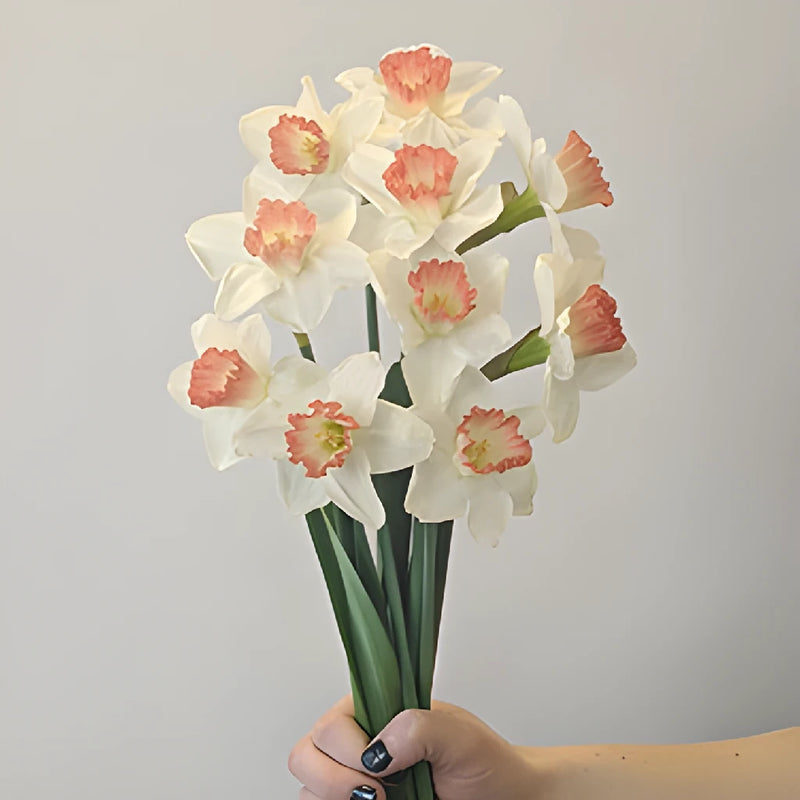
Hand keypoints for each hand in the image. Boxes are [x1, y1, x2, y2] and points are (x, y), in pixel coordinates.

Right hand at [288, 696, 537, 799]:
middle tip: (377, 795)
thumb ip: (419, 727)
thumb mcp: (460, 737)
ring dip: (335, 798)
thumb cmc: (486, 765)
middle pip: (304, 757)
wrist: (504, 798)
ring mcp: (353, 779)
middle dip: (333, 780)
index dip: (348, 752)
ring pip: (307, 790)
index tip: (381, 772)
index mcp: (373, 711)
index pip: (329, 728)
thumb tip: (378, 748)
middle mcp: (356, 743)